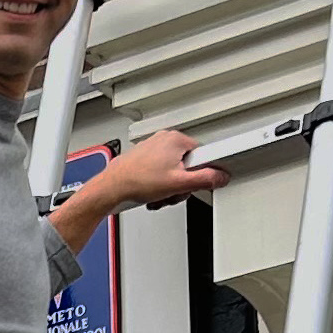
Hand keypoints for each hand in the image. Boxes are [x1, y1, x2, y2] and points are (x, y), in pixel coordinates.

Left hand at [97, 129, 231, 210]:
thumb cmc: (136, 181)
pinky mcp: (145, 159)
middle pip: (189, 166)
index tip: (197, 183)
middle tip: (173, 191)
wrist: (111, 188)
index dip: (202, 174)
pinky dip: (160, 185)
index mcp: (176, 139)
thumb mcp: (179, 183)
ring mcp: (153, 148)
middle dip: (183, 184)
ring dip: (170, 187)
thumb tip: (220, 176)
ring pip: (175, 172)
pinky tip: (152, 192)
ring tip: (160, 193)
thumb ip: (206, 179)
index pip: (205, 156)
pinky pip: (162, 173)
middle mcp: (164, 140)